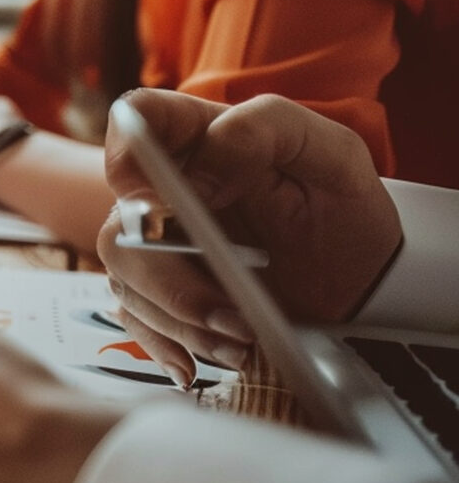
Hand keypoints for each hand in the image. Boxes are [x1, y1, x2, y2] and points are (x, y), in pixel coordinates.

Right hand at [96, 91, 401, 382]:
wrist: (362, 283)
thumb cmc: (346, 210)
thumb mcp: (332, 154)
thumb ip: (265, 128)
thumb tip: (198, 168)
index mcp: (200, 135)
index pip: (136, 118)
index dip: (128, 158)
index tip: (156, 208)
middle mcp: (165, 187)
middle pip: (120, 225)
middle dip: (171, 281)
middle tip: (232, 315)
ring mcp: (156, 242)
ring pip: (125, 278)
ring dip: (178, 321)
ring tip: (240, 344)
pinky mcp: (159, 289)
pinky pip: (134, 317)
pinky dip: (164, 345)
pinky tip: (197, 364)